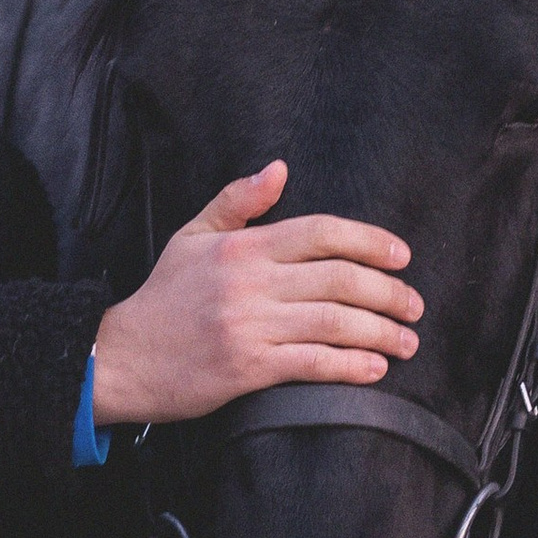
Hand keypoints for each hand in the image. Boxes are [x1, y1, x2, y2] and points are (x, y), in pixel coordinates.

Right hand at [90, 161, 422, 425]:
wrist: (123, 358)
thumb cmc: (163, 298)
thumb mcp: (193, 237)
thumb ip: (238, 202)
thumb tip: (279, 170)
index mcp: (244, 248)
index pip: (321, 233)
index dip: (370, 241)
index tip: (401, 257)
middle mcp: (252, 283)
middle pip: (340, 279)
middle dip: (388, 292)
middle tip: (414, 304)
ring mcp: (251, 326)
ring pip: (335, 322)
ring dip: (381, 331)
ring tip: (406, 339)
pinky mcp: (249, 367)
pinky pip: (313, 363)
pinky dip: (350, 366)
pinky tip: (375, 367)